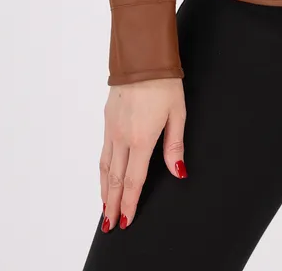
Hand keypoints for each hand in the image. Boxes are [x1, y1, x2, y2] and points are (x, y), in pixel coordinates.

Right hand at [99, 77, 187, 230]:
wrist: (141, 56)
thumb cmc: (164, 82)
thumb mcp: (178, 112)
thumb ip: (175, 144)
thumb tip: (178, 171)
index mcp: (142, 139)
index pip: (134, 180)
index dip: (130, 202)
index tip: (126, 220)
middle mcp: (122, 137)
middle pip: (115, 179)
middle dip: (113, 204)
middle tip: (110, 224)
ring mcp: (112, 128)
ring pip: (105, 167)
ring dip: (104, 190)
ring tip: (104, 207)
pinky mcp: (107, 119)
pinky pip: (103, 151)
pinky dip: (102, 170)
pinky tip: (105, 175)